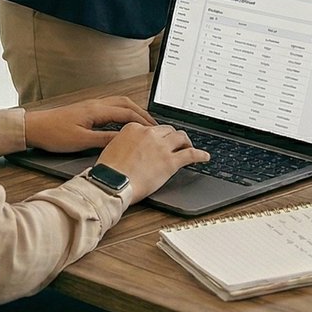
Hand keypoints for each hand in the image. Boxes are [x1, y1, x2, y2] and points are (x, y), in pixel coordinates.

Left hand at [24, 97, 153, 152]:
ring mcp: (91, 105)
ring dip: (133, 110)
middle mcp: (96, 104)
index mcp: (96, 110)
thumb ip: (104, 140)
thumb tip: (124, 139)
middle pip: (126, 103)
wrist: (34, 127)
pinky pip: (111, 106)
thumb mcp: (81, 141)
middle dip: (142, 113)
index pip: (127, 113)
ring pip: (119, 103)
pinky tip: (122, 121)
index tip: (154, 129)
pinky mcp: (86, 110)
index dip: (142, 121)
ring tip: (142, 122)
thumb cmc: (54, 134)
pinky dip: (123, 111)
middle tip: (153, 125)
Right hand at [94, 123, 209, 202]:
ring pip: (181, 137)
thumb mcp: (111, 148)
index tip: (160, 139)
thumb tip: (129, 147)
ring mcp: (161, 147)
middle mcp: (149, 134)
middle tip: (176, 143)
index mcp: (134, 128)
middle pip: (168, 130)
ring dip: (187, 141)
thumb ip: (124, 143)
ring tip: (189, 146)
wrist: (111, 183)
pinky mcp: (170, 161)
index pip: (152, 127)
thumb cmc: (107, 171)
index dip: (158, 134)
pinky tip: (204, 157)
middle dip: (173, 136)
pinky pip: (190, 154)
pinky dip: (200, 154)